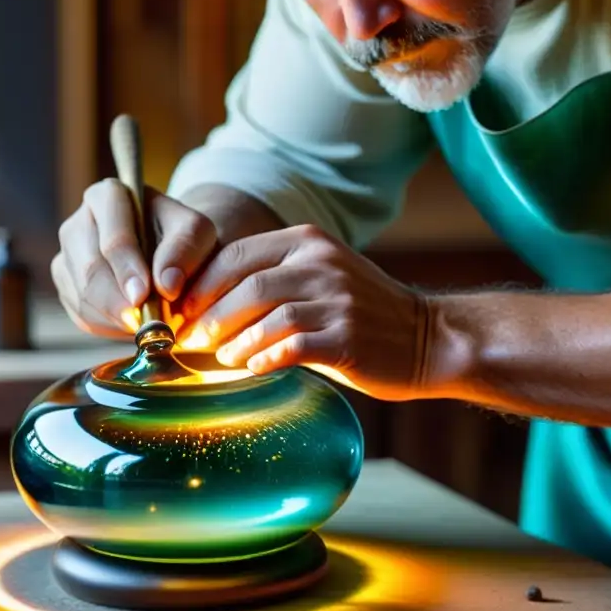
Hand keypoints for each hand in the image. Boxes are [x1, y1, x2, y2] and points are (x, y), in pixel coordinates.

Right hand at [52, 179, 217, 337]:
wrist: (168, 253)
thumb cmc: (181, 237)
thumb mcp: (196, 231)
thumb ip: (185, 250)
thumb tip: (166, 285)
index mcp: (107, 197)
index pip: (111, 237)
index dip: (126, 268)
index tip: (142, 295)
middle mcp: (78, 223)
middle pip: (91, 270)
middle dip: (118, 301)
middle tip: (144, 322)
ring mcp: (67, 256)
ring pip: (83, 296)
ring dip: (116, 318)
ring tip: (147, 322)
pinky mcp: (67, 286)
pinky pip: (81, 314)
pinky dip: (109, 326)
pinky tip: (133, 323)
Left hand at [175, 224, 428, 400]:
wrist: (428, 338)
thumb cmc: (362, 313)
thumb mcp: (319, 276)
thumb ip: (272, 280)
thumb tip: (205, 307)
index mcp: (308, 242)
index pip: (236, 254)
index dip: (201, 284)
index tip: (182, 311)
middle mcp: (322, 264)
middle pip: (246, 285)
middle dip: (209, 316)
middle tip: (190, 340)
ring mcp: (337, 300)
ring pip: (266, 316)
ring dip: (233, 341)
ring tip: (220, 359)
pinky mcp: (348, 338)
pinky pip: (292, 347)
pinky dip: (265, 359)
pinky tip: (254, 369)